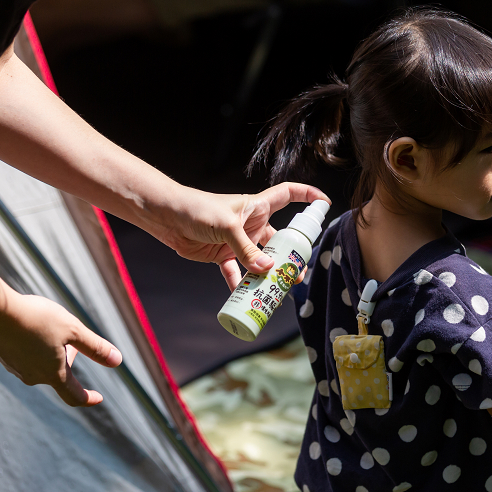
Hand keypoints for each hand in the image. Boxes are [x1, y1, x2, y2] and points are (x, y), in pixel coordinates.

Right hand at [0, 287, 122, 406]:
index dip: (89, 398)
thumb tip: (117, 361)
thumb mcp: (73, 330)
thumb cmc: (36, 319)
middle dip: (69, 359)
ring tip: (50, 327)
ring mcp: (13, 367)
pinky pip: (24, 355)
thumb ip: (95, 347)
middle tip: (72, 339)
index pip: (74, 395)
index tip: (98, 398)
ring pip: (39, 363)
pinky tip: (29, 326)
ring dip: (51, 351)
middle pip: (58, 374)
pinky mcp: (1, 355)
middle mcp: (32, 376)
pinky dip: (33, 345)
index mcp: (53, 374)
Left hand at [151, 182, 328, 290]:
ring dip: (267, 275)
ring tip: (276, 291)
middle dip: (290, 257)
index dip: (307, 196)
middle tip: (296, 275)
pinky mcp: (222, 256)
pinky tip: (244, 297)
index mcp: (256, 207)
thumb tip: (267, 271)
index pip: (288, 195)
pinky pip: (236, 273)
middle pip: (278, 240)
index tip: (325, 204)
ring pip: (260, 261)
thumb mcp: (226, 227)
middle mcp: (251, 224)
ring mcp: (237, 241)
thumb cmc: (197, 209)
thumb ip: (246, 250)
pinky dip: (239, 285)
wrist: (166, 217)